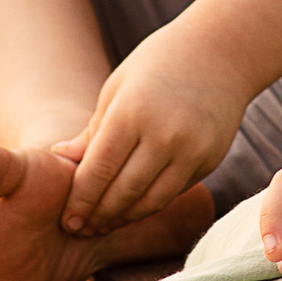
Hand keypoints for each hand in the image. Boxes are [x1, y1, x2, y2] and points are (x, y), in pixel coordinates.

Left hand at [59, 18, 254, 232]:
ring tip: (104, 224)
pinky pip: (173, 192)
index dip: (80, 200)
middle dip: (98, 216)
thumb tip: (60, 159)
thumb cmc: (158, 64)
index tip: (67, 219)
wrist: (221, 51)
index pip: (98, 170)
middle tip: (80, 229)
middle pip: (123, 193)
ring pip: (151, 202)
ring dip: (124, 218)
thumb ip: (93, 131)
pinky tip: (132, 208)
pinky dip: (150, 204)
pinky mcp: (210, 159)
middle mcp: (164, 134)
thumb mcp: (117, 88)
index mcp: (131, 111)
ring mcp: (191, 150)